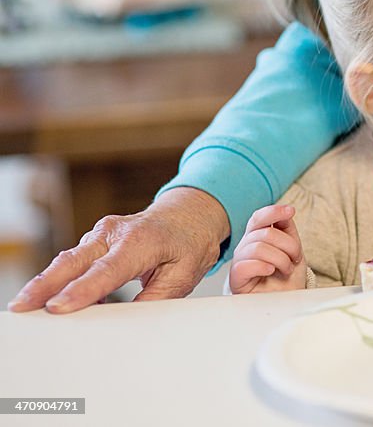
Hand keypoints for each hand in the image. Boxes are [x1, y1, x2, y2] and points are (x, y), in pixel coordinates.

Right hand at [7, 187, 229, 313]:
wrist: (189, 214)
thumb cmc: (189, 242)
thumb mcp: (185, 274)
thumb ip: (157, 297)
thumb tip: (129, 319)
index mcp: (141, 241)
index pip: (107, 270)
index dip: (81, 291)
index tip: (58, 307)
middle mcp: (116, 233)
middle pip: (75, 261)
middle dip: (45, 284)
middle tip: (23, 306)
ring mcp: (102, 234)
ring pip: (68, 260)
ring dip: (46, 282)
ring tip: (25, 306)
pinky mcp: (94, 240)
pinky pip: (74, 261)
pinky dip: (60, 279)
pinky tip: (51, 300)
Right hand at [229, 205, 306, 293]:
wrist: (286, 302)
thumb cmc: (287, 278)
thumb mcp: (293, 249)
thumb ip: (287, 229)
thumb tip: (285, 212)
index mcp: (257, 238)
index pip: (258, 218)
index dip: (273, 212)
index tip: (291, 211)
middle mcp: (246, 248)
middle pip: (264, 233)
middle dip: (288, 245)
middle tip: (295, 258)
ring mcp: (240, 263)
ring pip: (259, 248)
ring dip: (281, 259)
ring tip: (286, 269)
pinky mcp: (236, 279)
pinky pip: (246, 265)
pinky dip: (263, 266)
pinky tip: (271, 272)